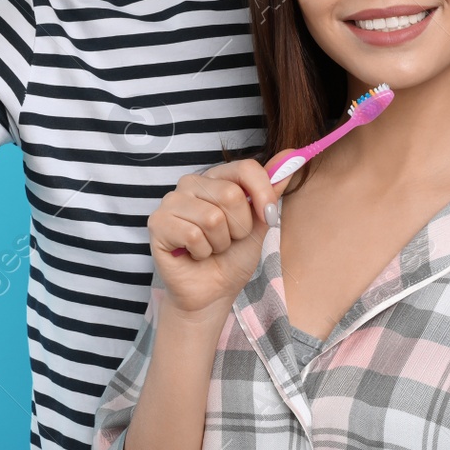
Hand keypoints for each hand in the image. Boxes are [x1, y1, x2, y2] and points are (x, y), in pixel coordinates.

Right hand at [151, 157, 291, 315]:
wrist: (213, 292)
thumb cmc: (233, 257)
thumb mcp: (260, 225)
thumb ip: (270, 192)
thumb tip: (292, 157)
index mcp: (216, 178)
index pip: (245, 168)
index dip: (263, 193)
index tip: (269, 217)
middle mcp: (191, 183)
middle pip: (231, 195)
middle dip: (239, 228)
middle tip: (228, 240)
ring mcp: (171, 201)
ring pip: (212, 218)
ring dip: (219, 243)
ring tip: (210, 248)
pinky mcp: (158, 223)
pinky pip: (193, 234)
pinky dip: (202, 252)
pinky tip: (194, 254)